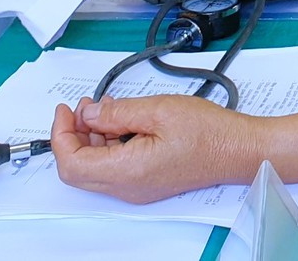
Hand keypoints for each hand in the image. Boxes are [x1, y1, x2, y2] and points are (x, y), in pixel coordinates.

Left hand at [53, 96, 253, 203]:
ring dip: (90, 139)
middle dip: (72, 136)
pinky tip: (120, 122)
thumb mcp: (158, 110)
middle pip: (78, 170)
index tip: (65, 110)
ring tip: (103, 109)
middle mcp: (128, 187)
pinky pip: (113, 169)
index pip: (72, 163)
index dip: (61, 135)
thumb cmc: (208, 132)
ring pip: (95, 169)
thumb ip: (117, 113)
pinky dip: (107, 145)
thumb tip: (89, 114)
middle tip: (81, 108)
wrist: (237, 150)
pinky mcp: (145, 183)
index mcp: (127, 171)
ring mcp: (136, 188)